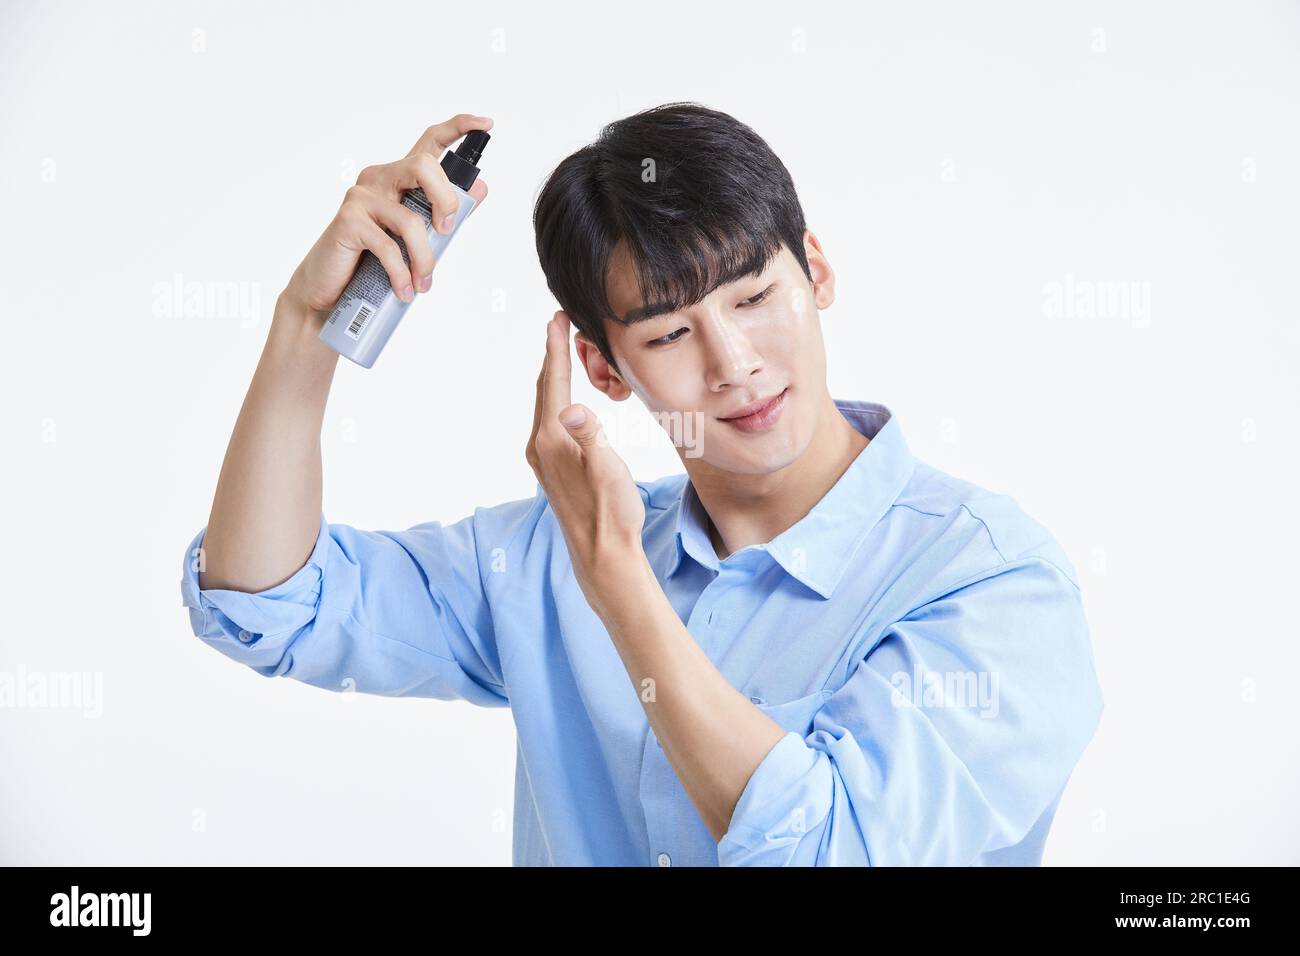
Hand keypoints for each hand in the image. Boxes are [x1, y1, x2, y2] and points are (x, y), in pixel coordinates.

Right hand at [284, 113, 492, 314]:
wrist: (330, 286)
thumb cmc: (372, 259)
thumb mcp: (414, 235)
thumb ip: (444, 213)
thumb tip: (480, 188)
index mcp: (399, 178)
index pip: (430, 142)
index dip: (459, 128)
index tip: (486, 124)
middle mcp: (380, 178)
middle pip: (423, 166)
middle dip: (445, 200)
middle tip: (447, 232)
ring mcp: (362, 197)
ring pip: (411, 219)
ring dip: (425, 258)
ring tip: (422, 283)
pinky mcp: (348, 220)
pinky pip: (389, 246)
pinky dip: (402, 274)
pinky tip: (405, 289)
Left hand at [526, 311, 647, 612]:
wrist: (603, 556)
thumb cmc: (611, 514)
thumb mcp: (608, 469)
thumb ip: (591, 435)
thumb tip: (573, 407)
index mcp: (551, 439)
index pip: (553, 382)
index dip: (556, 347)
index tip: (557, 316)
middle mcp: (539, 446)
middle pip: (545, 389)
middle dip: (552, 355)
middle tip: (558, 323)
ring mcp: (543, 459)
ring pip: (546, 406)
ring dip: (554, 377)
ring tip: (562, 353)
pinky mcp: (552, 471)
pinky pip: (550, 423)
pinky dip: (557, 400)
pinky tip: (566, 403)